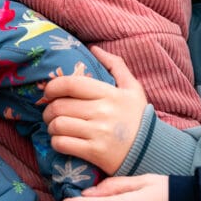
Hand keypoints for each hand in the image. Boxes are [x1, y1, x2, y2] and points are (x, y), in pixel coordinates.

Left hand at [43, 46, 148, 173]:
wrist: (151, 150)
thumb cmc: (138, 117)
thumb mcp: (132, 88)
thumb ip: (115, 65)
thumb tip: (93, 48)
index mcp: (109, 94)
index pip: (71, 84)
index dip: (53, 86)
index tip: (49, 92)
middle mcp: (103, 112)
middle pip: (60, 106)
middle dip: (48, 109)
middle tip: (50, 112)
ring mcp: (98, 133)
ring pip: (58, 125)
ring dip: (51, 126)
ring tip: (55, 126)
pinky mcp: (94, 152)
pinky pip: (62, 144)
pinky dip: (56, 141)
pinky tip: (61, 140)